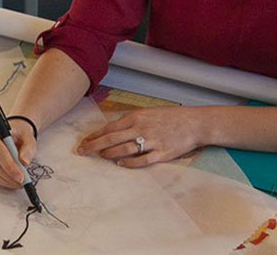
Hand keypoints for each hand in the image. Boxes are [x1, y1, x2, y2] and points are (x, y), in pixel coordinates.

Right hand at [0, 118, 36, 188]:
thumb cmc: (20, 134)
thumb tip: (24, 162)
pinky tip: (11, 182)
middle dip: (8, 175)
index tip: (21, 176)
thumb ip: (28, 148)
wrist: (14, 132)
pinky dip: (1, 181)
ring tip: (18, 183)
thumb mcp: (28, 138)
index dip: (9, 165)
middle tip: (22, 182)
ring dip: (5, 180)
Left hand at [76, 106, 203, 167]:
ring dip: (109, 154)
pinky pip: (141, 160)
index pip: (110, 127)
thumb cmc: (172, 116)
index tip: (84, 141)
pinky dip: (129, 163)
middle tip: (82, 152)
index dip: (95, 135)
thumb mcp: (149, 112)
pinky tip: (120, 164)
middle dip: (94, 146)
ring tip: (100, 157)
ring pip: (124, 149)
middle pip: (111, 139)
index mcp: (137, 116)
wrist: (195, 122)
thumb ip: (132, 120)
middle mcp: (141, 128)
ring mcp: (151, 141)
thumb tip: (115, 128)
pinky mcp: (161, 153)